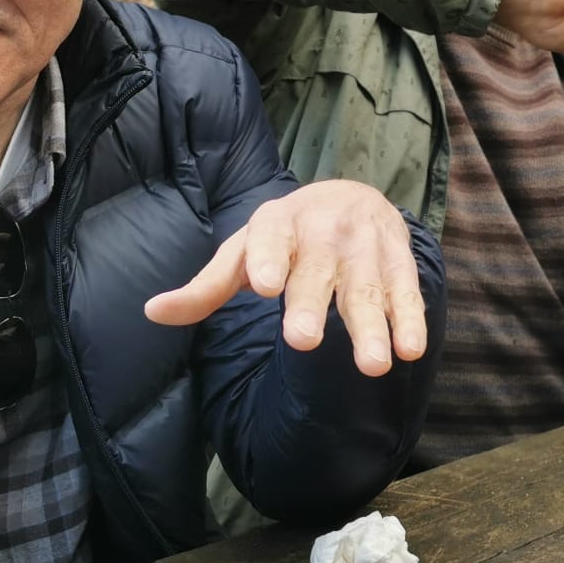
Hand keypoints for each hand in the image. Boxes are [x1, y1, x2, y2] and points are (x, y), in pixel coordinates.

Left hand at [145, 180, 426, 375]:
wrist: (353, 196)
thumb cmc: (287, 236)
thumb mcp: (244, 251)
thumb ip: (207, 287)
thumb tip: (153, 312)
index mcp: (279, 223)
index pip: (271, 238)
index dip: (268, 260)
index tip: (264, 287)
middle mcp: (325, 230)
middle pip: (318, 270)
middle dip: (312, 304)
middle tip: (302, 340)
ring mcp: (365, 245)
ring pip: (367, 288)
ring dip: (371, 326)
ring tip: (372, 366)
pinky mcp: (398, 260)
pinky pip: (405, 291)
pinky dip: (410, 319)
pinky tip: (410, 349)